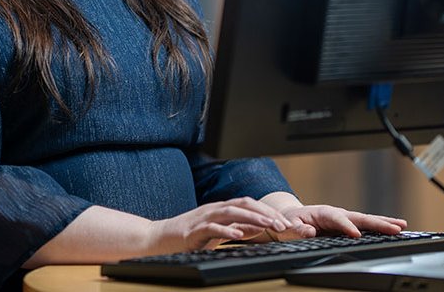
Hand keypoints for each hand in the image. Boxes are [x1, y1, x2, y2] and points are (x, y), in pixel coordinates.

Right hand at [146, 197, 294, 253]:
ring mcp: (203, 217)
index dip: (267, 211)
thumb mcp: (216, 231)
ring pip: (230, 211)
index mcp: (220, 209)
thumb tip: (259, 228)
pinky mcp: (193, 230)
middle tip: (283, 224)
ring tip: (268, 225)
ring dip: (251, 217)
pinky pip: (212, 227)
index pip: (248, 204)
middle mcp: (213, 209)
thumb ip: (236, 228)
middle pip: (243, 204)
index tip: (285, 222)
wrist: (158, 239)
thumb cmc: (188, 236)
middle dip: (264, 212)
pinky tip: (238, 233)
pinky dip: (226, 228)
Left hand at [270, 204, 407, 240]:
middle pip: (358, 217)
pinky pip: (366, 226)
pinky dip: (380, 228)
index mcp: (322, 212)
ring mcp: (344, 219)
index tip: (356, 234)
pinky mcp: (348, 225)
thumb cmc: (290, 222)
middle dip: (376, 222)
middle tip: (394, 228)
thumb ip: (297, 229)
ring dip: (383, 223)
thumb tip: (309, 231)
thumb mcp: (288, 226)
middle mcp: (336, 213)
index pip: (337, 219)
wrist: (291, 217)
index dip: (346, 226)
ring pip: (365, 220)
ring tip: (401, 226)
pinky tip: (394, 230)